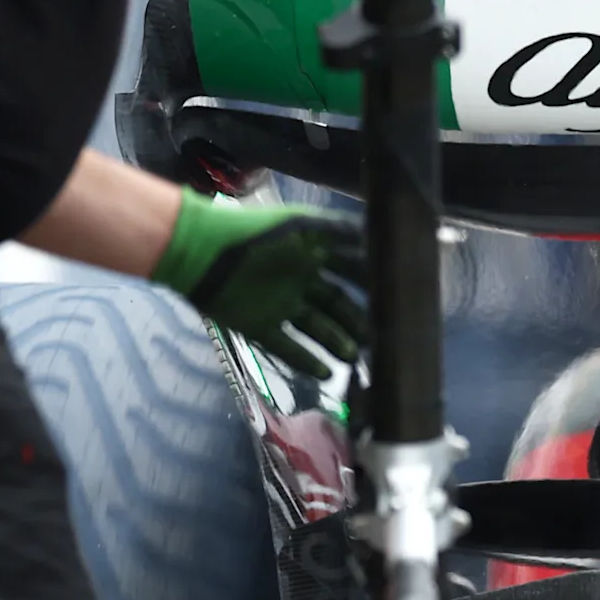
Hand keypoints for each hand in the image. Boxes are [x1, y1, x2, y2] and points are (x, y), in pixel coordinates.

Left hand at [152, 191, 369, 376]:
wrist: (205, 254)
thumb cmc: (256, 235)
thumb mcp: (303, 226)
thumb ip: (339, 231)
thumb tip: (375, 238)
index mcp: (310, 254)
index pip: (348, 271)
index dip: (369, 283)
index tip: (394, 298)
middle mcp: (299, 280)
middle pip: (334, 304)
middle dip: (355, 320)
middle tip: (377, 337)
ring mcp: (279, 305)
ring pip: (315, 328)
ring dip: (335, 342)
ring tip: (355, 358)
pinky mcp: (259, 326)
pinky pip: (286, 347)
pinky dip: (305, 360)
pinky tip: (326, 373)